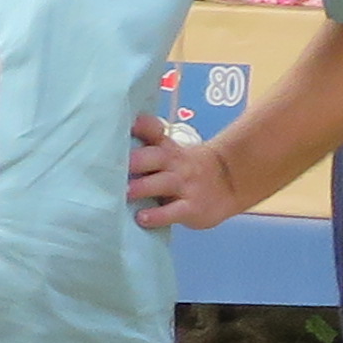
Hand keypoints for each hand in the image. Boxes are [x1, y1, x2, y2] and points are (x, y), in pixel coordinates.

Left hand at [127, 120, 250, 232]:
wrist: (230, 182)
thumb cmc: (188, 168)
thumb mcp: (172, 152)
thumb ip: (149, 142)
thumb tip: (124, 128)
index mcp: (167, 149)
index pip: (155, 132)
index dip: (143, 126)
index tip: (128, 124)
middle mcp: (175, 164)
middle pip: (154, 157)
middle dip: (135, 161)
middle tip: (113, 166)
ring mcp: (185, 186)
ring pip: (161, 184)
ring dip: (142, 187)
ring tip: (125, 192)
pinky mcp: (192, 208)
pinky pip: (173, 212)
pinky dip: (157, 216)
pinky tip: (142, 218)